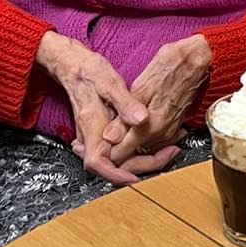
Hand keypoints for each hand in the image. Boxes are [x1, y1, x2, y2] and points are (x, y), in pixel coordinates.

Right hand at [36, 32, 156, 185]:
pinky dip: (138, 150)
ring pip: (118, 160)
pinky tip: (157, 142)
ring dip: (143, 159)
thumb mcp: (110, 83)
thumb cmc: (90, 73)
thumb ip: (126, 103)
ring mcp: (96, 139)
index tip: (137, 179)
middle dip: (142, 167)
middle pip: (113, 167)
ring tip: (169, 149)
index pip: (98, 164)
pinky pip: (119, 151)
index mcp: (92, 129)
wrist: (75, 67)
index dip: (117, 175)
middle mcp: (91, 139)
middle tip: (170, 153)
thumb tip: (142, 120)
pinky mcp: (103, 135)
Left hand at [93, 36, 211, 174]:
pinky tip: (126, 132)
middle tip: (94, 145)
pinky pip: (151, 144)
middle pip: (131, 159)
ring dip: (125, 149)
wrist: (198, 59)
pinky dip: (137, 142)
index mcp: (151, 125)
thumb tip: (109, 138)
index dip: (104, 153)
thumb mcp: (142, 87)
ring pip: (141, 152)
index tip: (90, 147)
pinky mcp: (172, 127)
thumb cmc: (171, 65)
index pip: (121, 154)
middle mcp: (161, 133)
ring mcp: (168, 132)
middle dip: (112, 156)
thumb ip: (125, 116)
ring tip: (106, 139)